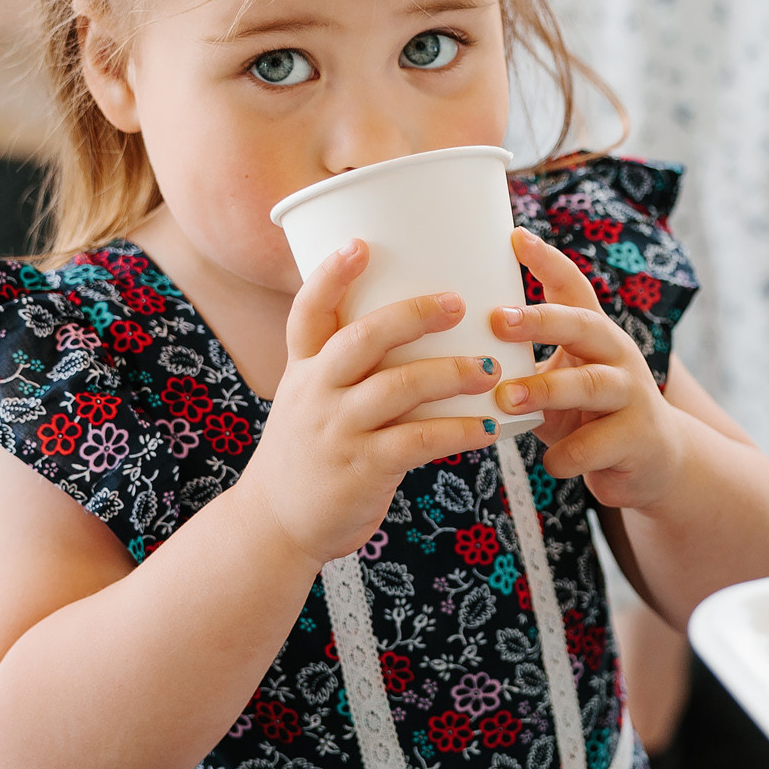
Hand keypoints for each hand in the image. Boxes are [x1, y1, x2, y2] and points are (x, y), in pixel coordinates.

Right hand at [238, 239, 502, 564]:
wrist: (277, 524)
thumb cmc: (311, 451)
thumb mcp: (311, 399)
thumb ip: (350, 366)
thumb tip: (418, 323)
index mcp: (303, 367)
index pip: (308, 310)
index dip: (330, 274)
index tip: (361, 243)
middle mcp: (315, 392)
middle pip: (361, 338)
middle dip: (412, 315)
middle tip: (458, 303)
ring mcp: (337, 430)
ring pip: (397, 388)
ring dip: (450, 373)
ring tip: (491, 368)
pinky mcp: (361, 468)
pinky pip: (418, 442)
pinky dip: (458, 431)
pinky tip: (489, 428)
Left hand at [490, 228, 685, 511]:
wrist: (653, 461)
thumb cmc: (587, 415)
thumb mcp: (559, 382)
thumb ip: (523, 365)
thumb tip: (448, 346)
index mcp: (595, 335)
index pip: (575, 287)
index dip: (547, 261)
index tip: (515, 237)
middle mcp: (618, 356)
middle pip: (585, 326)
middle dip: (542, 321)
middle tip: (498, 319)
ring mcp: (632, 396)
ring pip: (591, 385)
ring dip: (547, 389)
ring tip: (508, 397)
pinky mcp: (637, 439)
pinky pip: (594, 446)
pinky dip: (565, 455)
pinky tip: (550, 462)